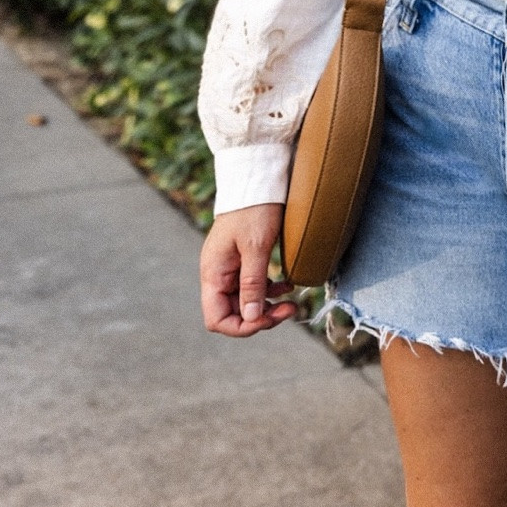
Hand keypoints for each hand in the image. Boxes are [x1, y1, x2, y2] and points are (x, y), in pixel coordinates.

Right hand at [200, 204, 297, 336]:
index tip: (267, 318)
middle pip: (233, 313)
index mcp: (213, 273)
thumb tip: (252, 317)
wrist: (257, 180)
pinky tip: (287, 287)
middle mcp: (218, 274)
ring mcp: (230, 268)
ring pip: (245, 302)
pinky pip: (253, 286)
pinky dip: (270, 291)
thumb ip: (252, 283)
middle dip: (261, 317)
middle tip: (289, 310)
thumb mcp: (256, 247)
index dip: (242, 326)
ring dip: (267, 307)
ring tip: (292, 303)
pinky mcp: (243, 260)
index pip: (217, 318)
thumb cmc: (254, 209)